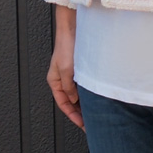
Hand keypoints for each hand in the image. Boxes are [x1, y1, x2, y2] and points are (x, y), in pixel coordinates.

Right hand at [46, 6, 84, 131]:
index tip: (82, 125)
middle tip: (91, 123)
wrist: (74, 28)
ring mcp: (71, 73)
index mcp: (55, 81)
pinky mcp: (80, 68)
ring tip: (96, 113)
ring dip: (85, 103)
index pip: (64, 103)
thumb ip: (69, 87)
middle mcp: (62, 79)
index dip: (73, 115)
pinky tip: (97, 97)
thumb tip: (73, 100)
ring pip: (78, 93)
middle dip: (80, 112)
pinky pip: (84, 85)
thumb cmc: (67, 46)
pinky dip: (89, 92)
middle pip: (71, 101)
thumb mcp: (66, 70)